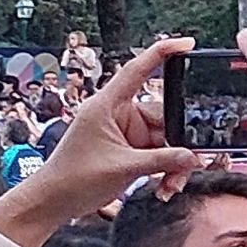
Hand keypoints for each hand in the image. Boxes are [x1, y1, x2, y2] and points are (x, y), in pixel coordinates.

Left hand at [5, 35, 202, 228]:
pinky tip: (163, 187)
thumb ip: (163, 160)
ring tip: (170, 184)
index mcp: (107, 106)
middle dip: (179, 143)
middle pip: (164, 116)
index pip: (138, 70)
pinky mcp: (130, 151)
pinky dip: (166, 171)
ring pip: (166, 140)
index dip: (162, 53)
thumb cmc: (71, 179)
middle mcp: (118, 115)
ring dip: (173, 164)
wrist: (53, 203)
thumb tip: (193, 157)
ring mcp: (125, 134)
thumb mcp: (122, 168)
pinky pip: (160, 155)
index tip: (186, 43)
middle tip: (188, 164)